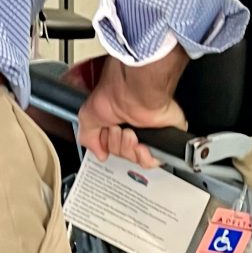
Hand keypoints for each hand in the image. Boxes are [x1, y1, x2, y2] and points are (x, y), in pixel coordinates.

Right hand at [78, 51, 187, 169]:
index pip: (110, 147)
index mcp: (117, 122)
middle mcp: (133, 127)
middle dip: (117, 146)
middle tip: (118, 130)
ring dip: (128, 149)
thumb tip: (99, 153)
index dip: (106, 145)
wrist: (137, 92)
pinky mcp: (163, 137)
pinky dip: (144, 157)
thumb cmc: (116, 93)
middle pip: (121, 154)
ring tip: (130, 132)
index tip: (105, 135)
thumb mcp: (88, 116)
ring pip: (135, 158)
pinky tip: (140, 144)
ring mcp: (148, 133)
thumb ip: (88, 137)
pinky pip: (153, 160)